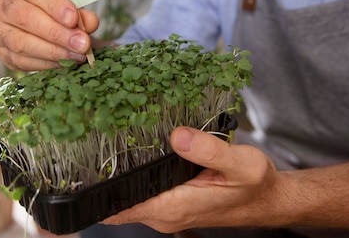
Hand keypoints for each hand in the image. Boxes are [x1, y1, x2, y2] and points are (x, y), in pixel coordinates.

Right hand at [0, 0, 98, 70]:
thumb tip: (90, 23)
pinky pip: (21, 61)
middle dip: (57, 33)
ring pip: (21, 43)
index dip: (54, 5)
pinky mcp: (0, 52)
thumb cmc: (38, 3)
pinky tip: (63, 63)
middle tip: (82, 43)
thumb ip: (74, 10)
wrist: (12, 14)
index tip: (74, 18)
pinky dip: (45, 64)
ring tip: (76, 55)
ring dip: (53, 52)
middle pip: (26, 18)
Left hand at [102, 126, 284, 232]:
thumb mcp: (240, 163)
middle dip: (99, 177)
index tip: (79, 164)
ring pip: (127, 197)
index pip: (118, 207)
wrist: (269, 200)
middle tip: (87, 139)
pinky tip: (129, 154)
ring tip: (103, 141)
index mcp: (172, 207)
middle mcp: (164, 214)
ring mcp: (166, 211)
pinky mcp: (171, 203)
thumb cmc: (256, 185)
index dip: (96, 189)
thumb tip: (176, 135)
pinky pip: (141, 193)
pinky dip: (131, 178)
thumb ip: (208, 149)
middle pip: (116, 201)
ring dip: (114, 176)